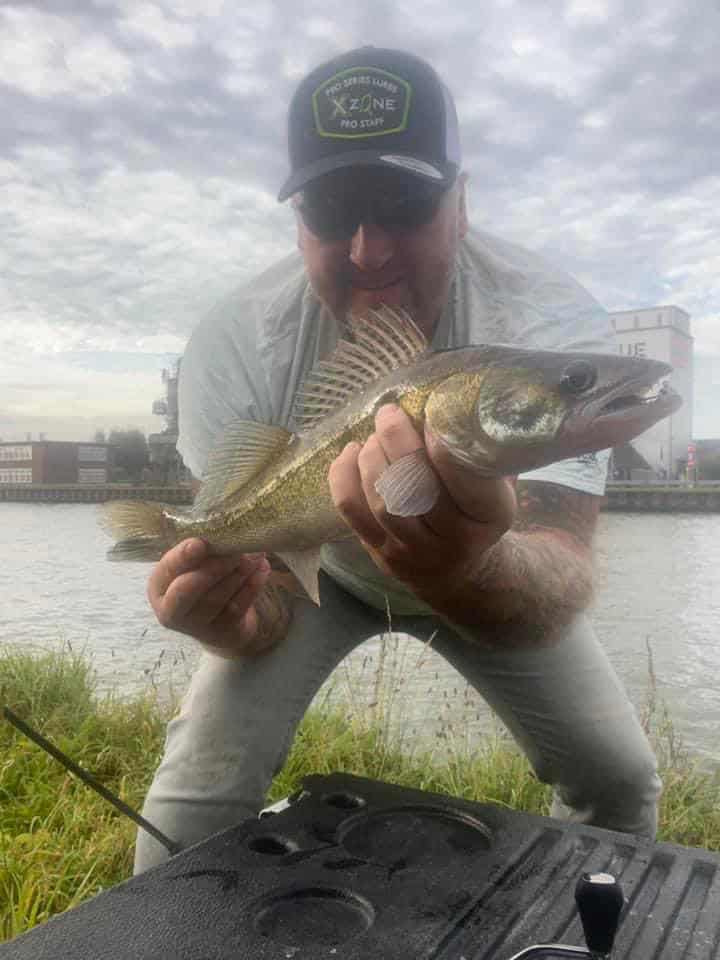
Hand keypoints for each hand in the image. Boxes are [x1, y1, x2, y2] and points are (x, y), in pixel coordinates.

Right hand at [147, 539, 273, 656]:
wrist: (219, 622)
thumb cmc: (203, 583)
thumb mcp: (193, 566)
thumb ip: (200, 551)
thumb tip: (221, 529)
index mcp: (159, 586)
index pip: (168, 570)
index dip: (183, 557)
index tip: (200, 543)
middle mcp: (171, 609)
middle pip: (191, 589)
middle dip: (216, 566)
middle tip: (238, 549)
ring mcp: (196, 626)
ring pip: (217, 598)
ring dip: (239, 573)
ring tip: (256, 554)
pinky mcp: (222, 632)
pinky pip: (238, 607)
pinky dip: (252, 586)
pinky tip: (262, 569)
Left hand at [328, 404, 516, 598]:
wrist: (457, 569)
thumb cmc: (475, 510)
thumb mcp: (496, 481)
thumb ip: (480, 448)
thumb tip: (456, 398)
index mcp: (490, 515)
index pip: (466, 480)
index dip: (443, 444)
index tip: (431, 414)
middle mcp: (454, 539)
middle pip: (417, 489)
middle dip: (397, 442)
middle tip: (389, 413)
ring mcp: (414, 550)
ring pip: (383, 501)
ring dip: (372, 457)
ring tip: (374, 435)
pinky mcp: (380, 553)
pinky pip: (351, 511)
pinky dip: (343, 476)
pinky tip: (351, 451)